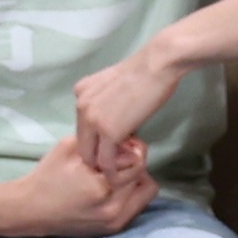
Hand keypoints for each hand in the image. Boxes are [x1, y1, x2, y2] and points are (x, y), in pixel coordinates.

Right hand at [5, 130, 155, 237]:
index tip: (121, 143)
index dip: (131, 147)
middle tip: (120, 156)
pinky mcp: (114, 229)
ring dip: (135, 179)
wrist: (31, 210)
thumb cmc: (48, 175)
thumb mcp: (69, 147)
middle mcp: (113, 208)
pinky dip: (130, 193)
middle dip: (134, 163)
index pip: (137, 161)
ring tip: (117, 173)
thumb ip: (100, 141)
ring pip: (145, 192)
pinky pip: (137, 206)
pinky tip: (114, 187)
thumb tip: (128, 140)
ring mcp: (115, 222)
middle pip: (144, 176)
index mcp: (101, 186)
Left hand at [67, 39, 187, 163]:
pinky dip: (114, 171)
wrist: (156, 66)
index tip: (116, 143)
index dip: (98, 138)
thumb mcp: (114, 85)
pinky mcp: (107, 132)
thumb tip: (114, 122)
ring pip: (90, 156)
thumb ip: (106, 102)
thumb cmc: (144, 73)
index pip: (83, 126)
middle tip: (120, 157)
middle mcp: (80, 105)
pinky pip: (105, 162)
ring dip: (106, 165)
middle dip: (99, 154)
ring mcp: (92, 120)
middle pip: (83, 143)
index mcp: (80, 92)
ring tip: (124, 164)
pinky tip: (126, 170)